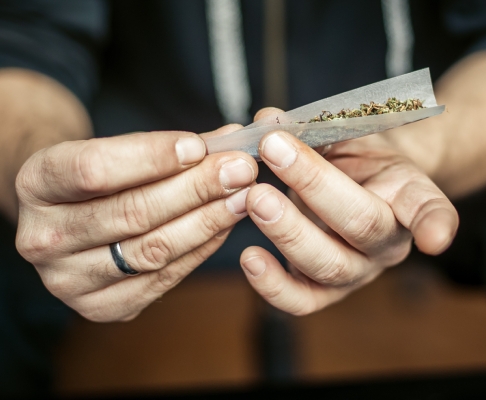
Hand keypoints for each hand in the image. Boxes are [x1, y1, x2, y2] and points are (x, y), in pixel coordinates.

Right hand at [16, 127, 256, 320]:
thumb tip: (229, 139)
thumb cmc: (99, 178)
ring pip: (152, 249)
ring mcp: (70, 281)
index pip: (95, 170)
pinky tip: (226, 225)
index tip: (200, 146)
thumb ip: (168, 147)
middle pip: (131, 213)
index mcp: (36, 185)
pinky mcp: (103, 308)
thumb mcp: (115, 151)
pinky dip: (201, 249)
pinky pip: (164, 278)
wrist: (73, 218)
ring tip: (243, 196)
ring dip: (208, 220)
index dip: (153, 157)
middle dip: (196, 189)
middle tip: (240, 170)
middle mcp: (43, 239)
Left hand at [239, 109, 457, 314]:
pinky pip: (300, 300)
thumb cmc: (356, 161)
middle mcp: (386, 243)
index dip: (434, 224)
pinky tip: (249, 257)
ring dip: (286, 231)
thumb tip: (265, 121)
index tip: (435, 239)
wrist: (352, 191)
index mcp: (406, 198)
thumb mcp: (347, 135)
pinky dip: (272, 285)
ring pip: (328, 265)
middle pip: (360, 226)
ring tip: (254, 197)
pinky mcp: (322, 290)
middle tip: (274, 151)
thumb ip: (313, 128)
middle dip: (313, 186)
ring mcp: (355, 272)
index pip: (427, 209)